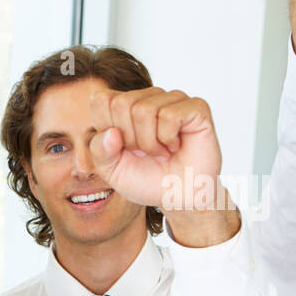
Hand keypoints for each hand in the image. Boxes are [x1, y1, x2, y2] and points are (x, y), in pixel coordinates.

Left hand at [89, 88, 222, 211]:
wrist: (176, 197)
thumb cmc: (145, 180)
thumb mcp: (111, 170)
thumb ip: (99, 150)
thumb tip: (111, 132)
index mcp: (124, 106)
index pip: (100, 98)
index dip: (106, 127)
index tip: (121, 147)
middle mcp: (148, 98)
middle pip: (122, 103)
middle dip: (129, 138)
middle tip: (144, 152)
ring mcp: (173, 100)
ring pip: (144, 110)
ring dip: (149, 142)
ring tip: (160, 152)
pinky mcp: (196, 107)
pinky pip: (169, 115)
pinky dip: (168, 138)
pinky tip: (175, 147)